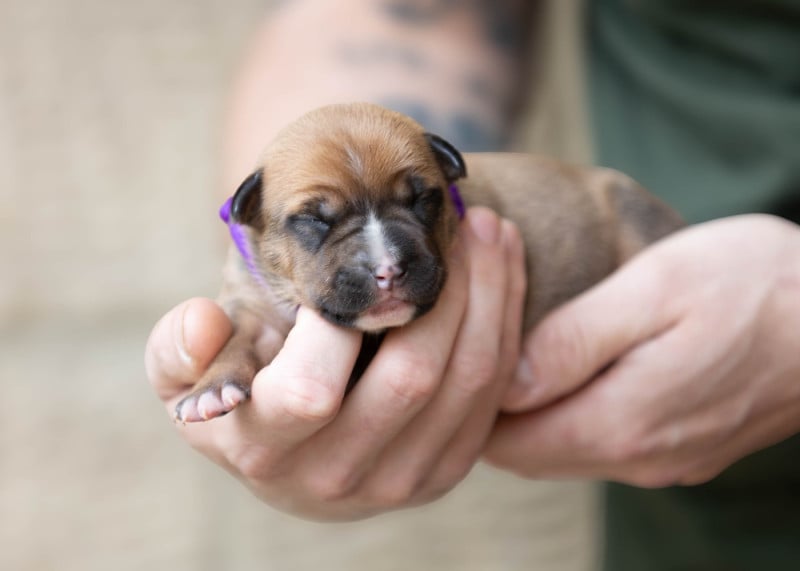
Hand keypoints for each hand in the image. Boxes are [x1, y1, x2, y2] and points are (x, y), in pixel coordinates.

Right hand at [145, 207, 525, 519]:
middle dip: (442, 288)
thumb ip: (179, 348)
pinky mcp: (446, 469)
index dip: (336, 321)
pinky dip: (505, 326)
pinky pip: (492, 396)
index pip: (309, 392)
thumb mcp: (189, 370)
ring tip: (489, 231)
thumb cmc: (245, 388)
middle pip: (411, 380)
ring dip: (489, 295)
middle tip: (457, 216)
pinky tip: (501, 273)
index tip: (355, 263)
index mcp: (265, 448)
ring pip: (467, 382)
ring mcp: (401, 481)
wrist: (294, 448)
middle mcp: (337, 478)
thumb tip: (204, 321)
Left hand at [486, 214, 799, 486]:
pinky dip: (573, 413)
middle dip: (496, 407)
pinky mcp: (686, 449)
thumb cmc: (754, 285)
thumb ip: (573, 342)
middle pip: (529, 452)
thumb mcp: (653, 290)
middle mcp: (638, 458)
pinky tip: (576, 369)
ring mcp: (666, 461)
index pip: (506, 442)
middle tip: (483, 339)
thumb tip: (505, 383)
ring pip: (563, 449)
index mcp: (621, 422)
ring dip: (534, 410)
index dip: (473, 399)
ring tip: (523, 348)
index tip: (466, 346)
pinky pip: (603, 444)